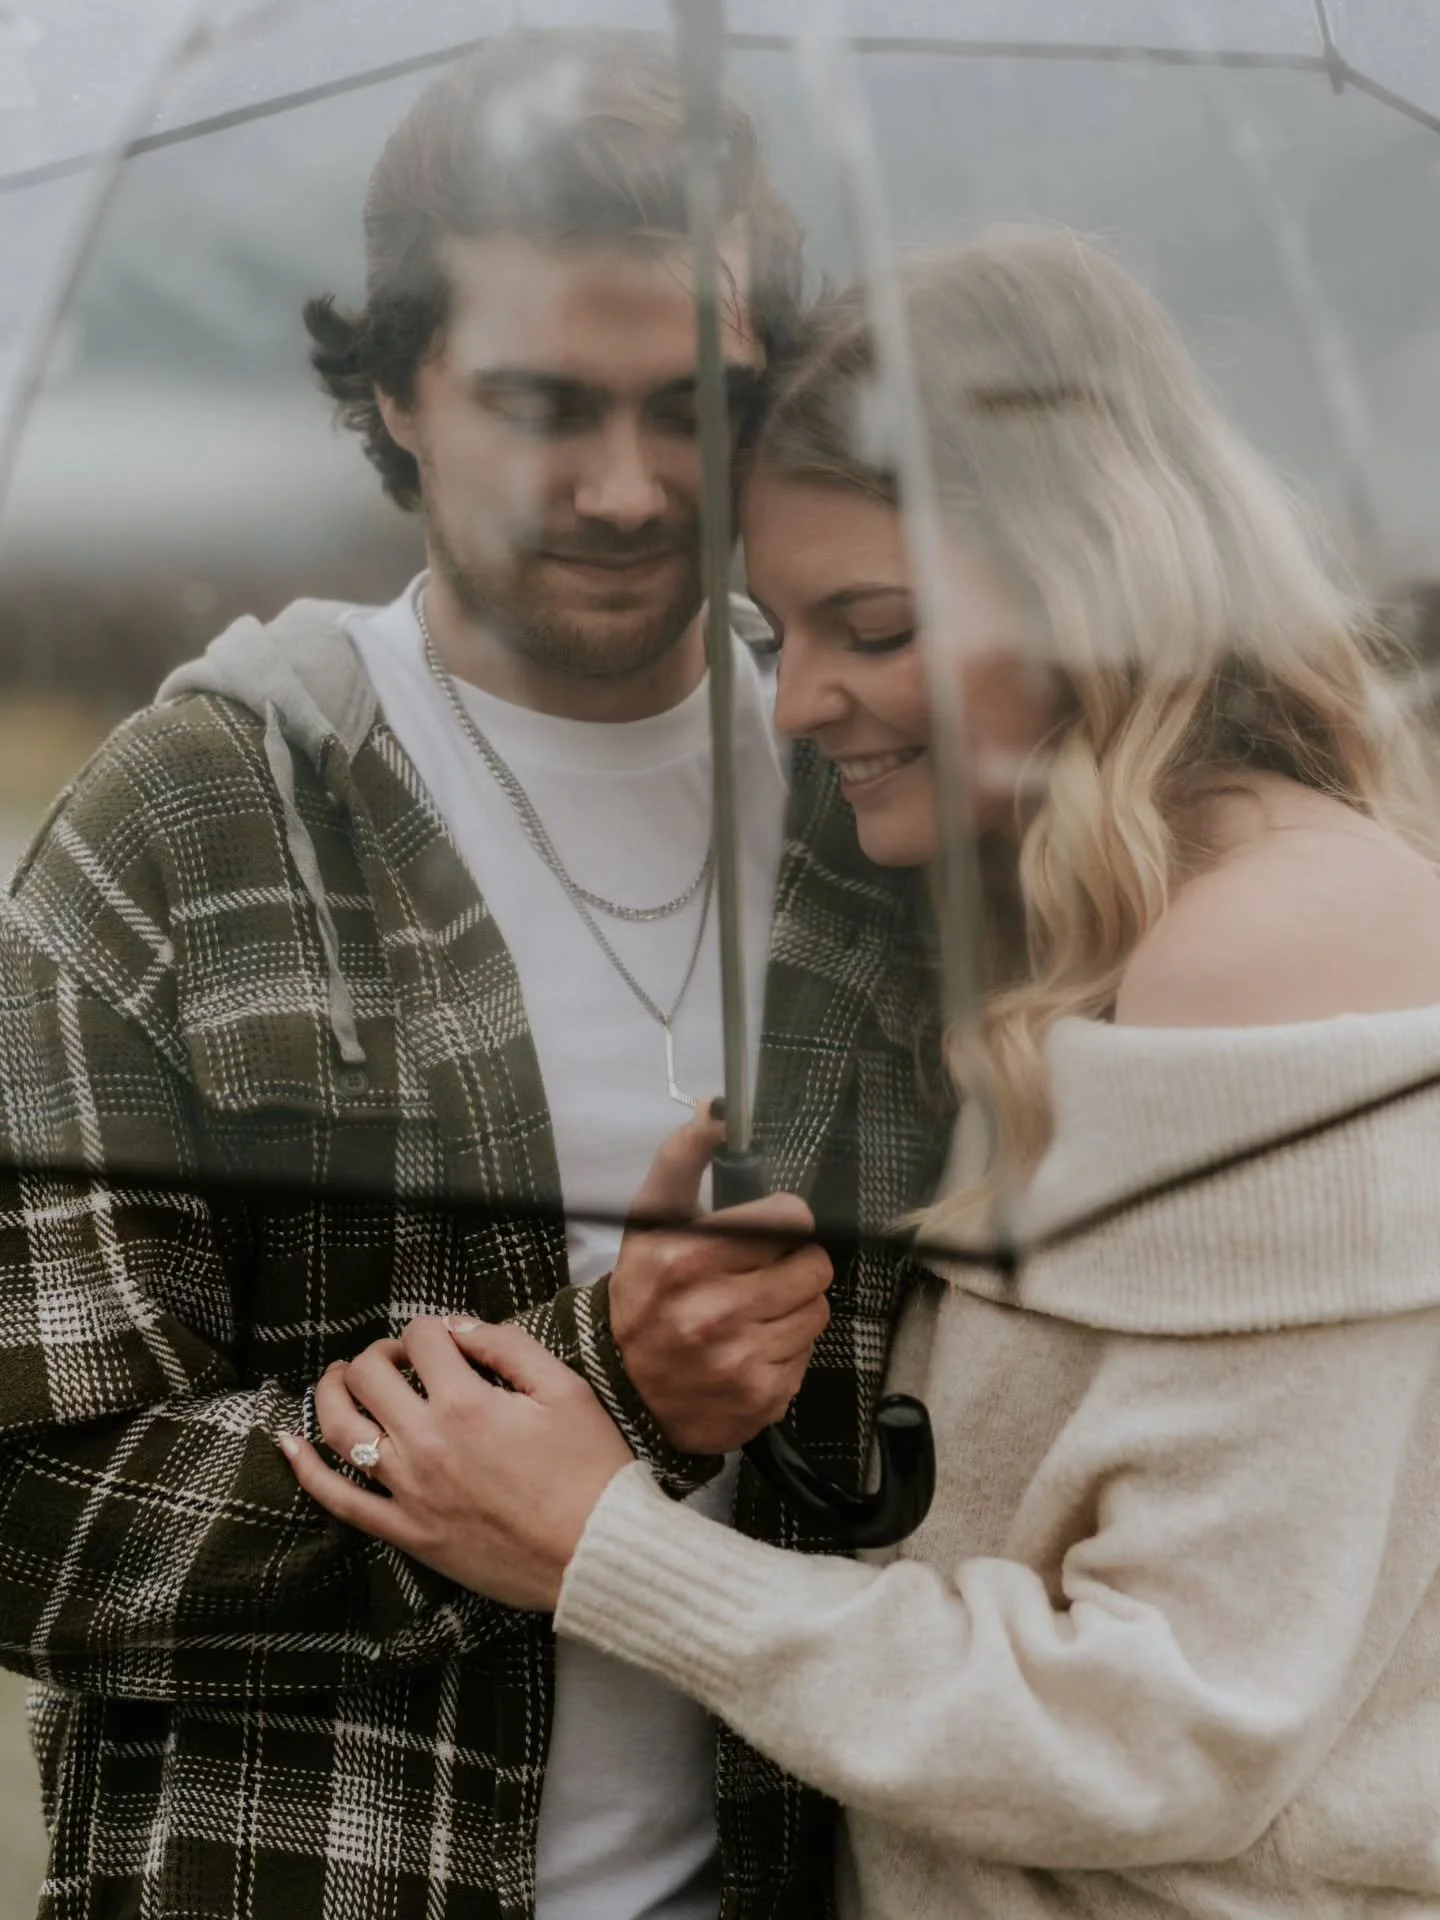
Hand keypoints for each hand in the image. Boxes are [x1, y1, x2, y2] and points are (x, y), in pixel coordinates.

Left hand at [281, 1316, 633, 1610]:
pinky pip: (340, 1501)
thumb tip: (459, 1327)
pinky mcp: (406, 1532)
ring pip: (340, 1429)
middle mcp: (426, 1443)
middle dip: (380, 1353)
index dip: (431, 1328)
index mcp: (466, 1403)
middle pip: (371, 1375)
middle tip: (398, 1358)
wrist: (596, 1553)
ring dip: (331, 1392)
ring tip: (340, 1378)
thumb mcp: (565, 1389)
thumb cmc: (590, 1470)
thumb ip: (508, 1346)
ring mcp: (409, 1491)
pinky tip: (289, 1444)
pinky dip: (306, 1470)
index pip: (423, 1339)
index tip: (446, 1341)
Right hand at [609, 1108, 832, 1454]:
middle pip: (814, 1265)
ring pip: (818, 1309)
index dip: (786, 1219)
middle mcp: (714, 1312)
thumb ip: (682, 1162)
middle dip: (793, 1265)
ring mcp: (740, 1360)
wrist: (623, 1394)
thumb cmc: (643, 1296)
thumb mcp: (648, 1224)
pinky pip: (808, 1354)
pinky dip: (786, 1350)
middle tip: (760, 1274)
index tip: (770, 1228)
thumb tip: (716, 1108)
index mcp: (686, 1258)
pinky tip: (750, 1349)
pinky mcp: (763, 1397)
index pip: (789, 1219)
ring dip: (794, 1307)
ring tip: (754, 1313)